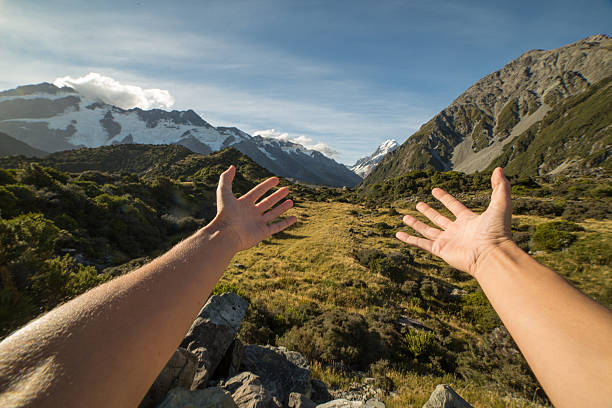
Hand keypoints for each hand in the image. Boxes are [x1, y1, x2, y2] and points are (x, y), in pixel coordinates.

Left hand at [214, 165, 296, 250]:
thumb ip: (226, 178)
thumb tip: (232, 166)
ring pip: (273, 214)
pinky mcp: (262, 233)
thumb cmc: (225, 213)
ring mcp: (257, 223)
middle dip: (277, 196)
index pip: (257, 192)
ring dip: (282, 208)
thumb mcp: (224, 192)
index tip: (276, 179)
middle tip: (286, 189)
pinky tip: (294, 218)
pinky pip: (276, 227)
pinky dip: (286, 223)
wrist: (226, 234)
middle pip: (267, 202)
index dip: (266, 185)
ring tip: (291, 201)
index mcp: (244, 204)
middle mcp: (251, 213)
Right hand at [396, 167, 513, 276]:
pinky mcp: (440, 250)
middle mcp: (456, 231)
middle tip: (418, 204)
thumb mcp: (500, 204)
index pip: (454, 206)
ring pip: (427, 231)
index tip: (435, 190)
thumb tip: (499, 169)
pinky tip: (399, 235)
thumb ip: (500, 187)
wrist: (492, 255)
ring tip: (404, 217)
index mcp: (468, 220)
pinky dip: (409, 239)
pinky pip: (421, 244)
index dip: (444, 198)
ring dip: (416, 224)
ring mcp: (448, 241)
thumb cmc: (497, 232)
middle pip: (438, 219)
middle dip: (428, 211)